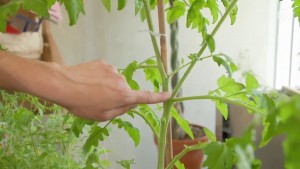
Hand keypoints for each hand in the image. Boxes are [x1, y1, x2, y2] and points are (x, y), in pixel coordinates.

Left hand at [54, 60, 170, 120]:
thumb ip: (121, 110)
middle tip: (99, 101)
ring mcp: (113, 69)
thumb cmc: (82, 104)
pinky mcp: (103, 62)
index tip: (168, 94)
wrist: (63, 84)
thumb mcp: (102, 116)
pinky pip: (107, 72)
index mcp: (123, 95)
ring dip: (107, 86)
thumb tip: (131, 103)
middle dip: (117, 96)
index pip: (145, 97)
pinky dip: (101, 78)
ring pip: (115, 81)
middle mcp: (122, 81)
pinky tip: (88, 81)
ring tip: (90, 90)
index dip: (158, 97)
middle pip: (126, 90)